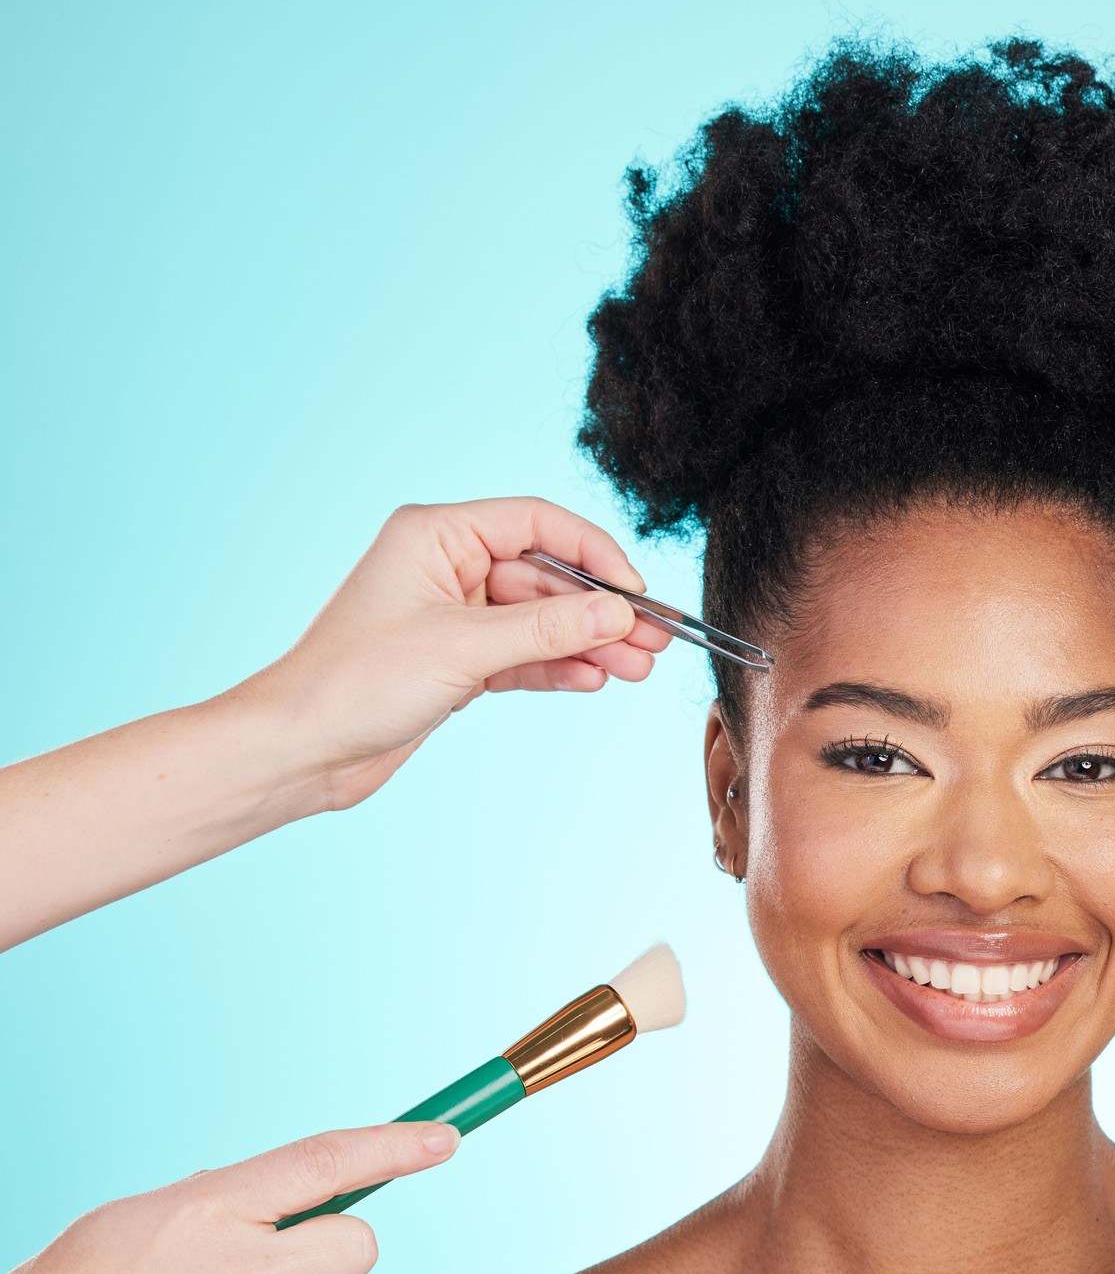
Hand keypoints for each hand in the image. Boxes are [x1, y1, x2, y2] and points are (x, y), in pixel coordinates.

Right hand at [0, 1122, 458, 1273]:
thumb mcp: (144, 1217)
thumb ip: (230, 1204)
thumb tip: (309, 1192)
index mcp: (210, 1210)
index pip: (327, 1163)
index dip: (394, 1147)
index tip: (445, 1138)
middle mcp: (237, 1272)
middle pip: (358, 1247)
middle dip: (335, 1249)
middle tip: (276, 1263)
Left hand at [240, 497, 674, 808]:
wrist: (301, 749)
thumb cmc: (355, 683)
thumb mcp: (465, 648)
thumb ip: (549, 628)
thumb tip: (619, 613)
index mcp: (436, 536)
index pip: (537, 525)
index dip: (594, 554)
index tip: (635, 593)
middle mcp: (446, 568)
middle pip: (547, 577)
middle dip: (601, 611)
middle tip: (655, 639)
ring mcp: (452, 616)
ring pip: (540, 621)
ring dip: (588, 643)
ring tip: (638, 667)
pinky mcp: (456, 662)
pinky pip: (522, 655)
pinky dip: (557, 667)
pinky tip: (595, 679)